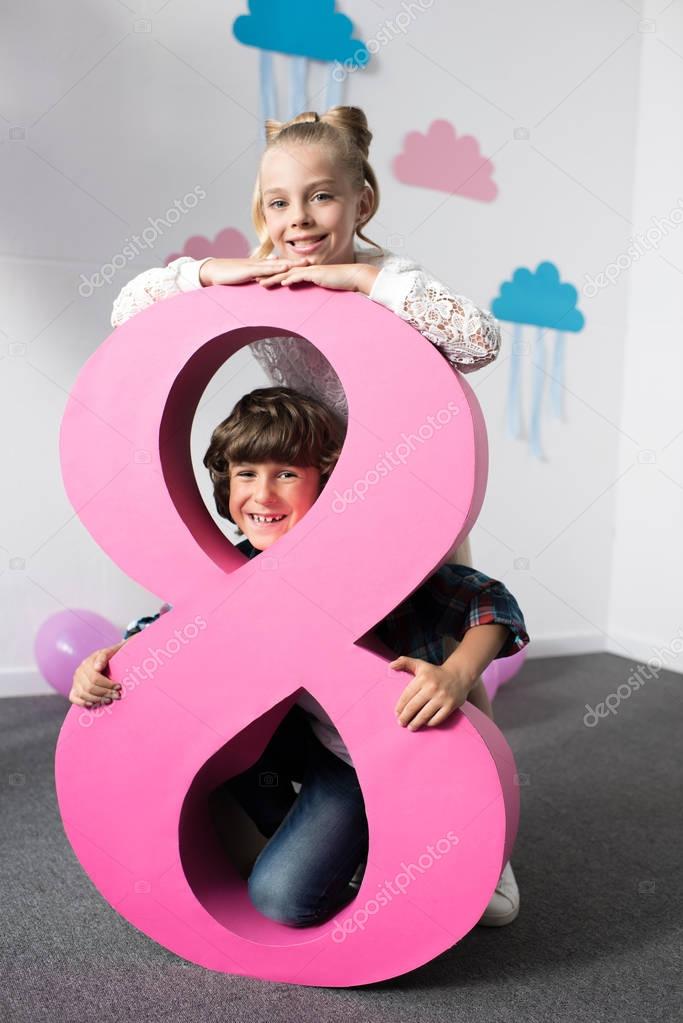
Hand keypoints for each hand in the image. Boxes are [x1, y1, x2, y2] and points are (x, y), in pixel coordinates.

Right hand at [69, 641, 126, 707]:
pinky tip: (93, 704)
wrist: (110, 658)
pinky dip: (82, 703)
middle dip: (105, 693)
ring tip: (109, 700)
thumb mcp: (110, 652)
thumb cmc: (111, 656)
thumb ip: (104, 656)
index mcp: (88, 662)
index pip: (95, 678)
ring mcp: (76, 681)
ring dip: (98, 699)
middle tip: (117, 695)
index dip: (107, 684)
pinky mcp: (74, 689)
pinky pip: (74, 698)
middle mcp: (80, 671)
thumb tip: (97, 668)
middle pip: (90, 687)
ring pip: (83, 694)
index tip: (118, 687)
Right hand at [199, 256, 311, 286]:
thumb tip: (266, 281)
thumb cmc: (229, 276)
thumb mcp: (246, 278)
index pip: (280, 265)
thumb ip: (257, 278)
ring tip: (306, 263)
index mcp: (260, 266)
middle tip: (313, 261)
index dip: (293, 264)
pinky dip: (277, 268)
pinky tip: (287, 268)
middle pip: (283, 262)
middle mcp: (260, 263)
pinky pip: (266, 269)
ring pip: (278, 264)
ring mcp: (256, 265)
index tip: (307, 265)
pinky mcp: (250, 270)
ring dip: (292, 263)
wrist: (213, 271)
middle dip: (298, 262)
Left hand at [257, 262, 376, 293]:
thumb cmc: (338, 281)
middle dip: (267, 275)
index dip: (272, 276)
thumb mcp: (320, 283)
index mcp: (304, 271)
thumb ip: (309, 284)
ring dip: (274, 278)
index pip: (285, 273)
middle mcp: (305, 268)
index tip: (260, 279)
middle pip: (282, 272)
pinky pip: (301, 276)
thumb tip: (299, 288)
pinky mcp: (316, 274)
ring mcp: (310, 270)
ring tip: (261, 283)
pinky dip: (291, 279)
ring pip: (288, 273)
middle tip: (253, 280)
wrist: (351, 276)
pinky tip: (282, 283)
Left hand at [390, 655, 472, 730]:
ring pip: (424, 715)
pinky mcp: (451, 706)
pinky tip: (425, 723)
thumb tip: (391, 666)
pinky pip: (437, 719)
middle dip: (405, 717)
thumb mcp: (420, 664)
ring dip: (415, 723)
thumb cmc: (435, 672)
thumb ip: (405, 662)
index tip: (397, 713)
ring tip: (411, 727)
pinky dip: (430, 723)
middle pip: (413, 707)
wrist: (459, 675)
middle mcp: (432, 688)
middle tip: (401, 723)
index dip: (400, 707)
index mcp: (422, 678)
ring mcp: (442, 698)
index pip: (406, 696)